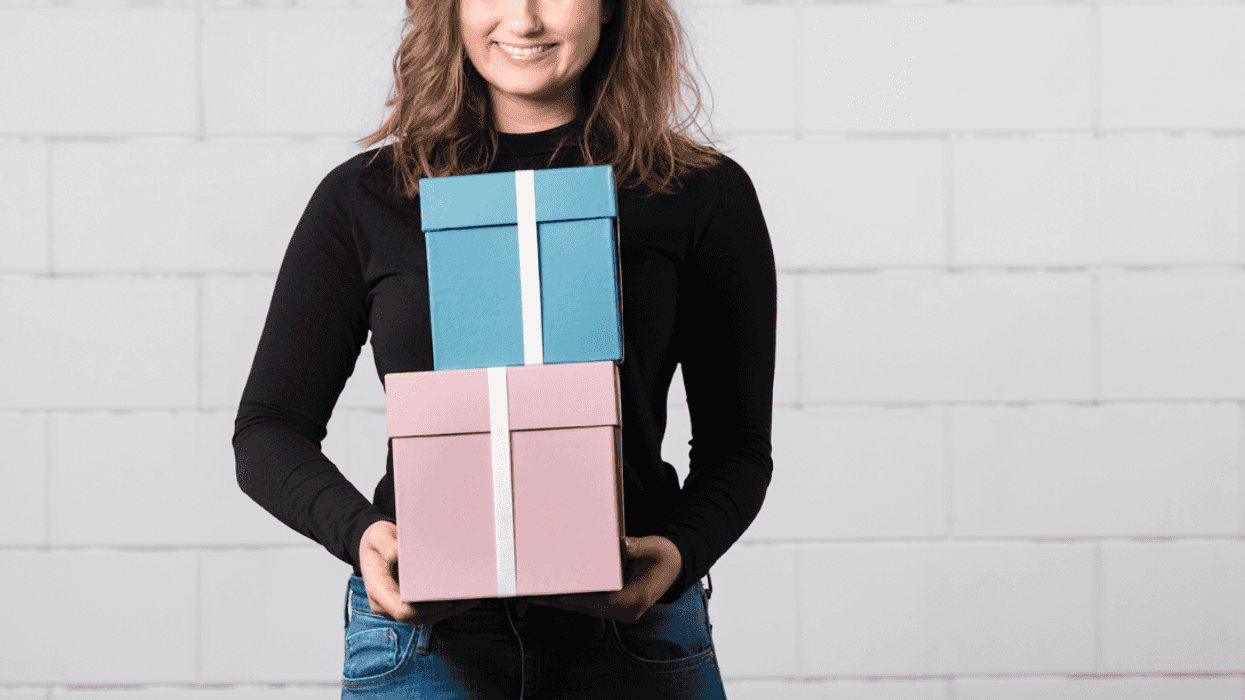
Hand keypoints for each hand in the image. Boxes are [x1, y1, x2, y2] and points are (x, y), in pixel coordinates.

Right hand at [357, 520, 481, 624]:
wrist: (375, 545)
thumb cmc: (377, 540)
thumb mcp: (378, 536)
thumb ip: (386, 546)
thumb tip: (398, 555)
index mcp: (378, 591)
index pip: (402, 611)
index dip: (424, 610)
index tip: (445, 601)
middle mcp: (387, 604)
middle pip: (419, 616)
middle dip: (445, 609)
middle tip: (468, 598)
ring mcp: (398, 605)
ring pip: (426, 616)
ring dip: (450, 609)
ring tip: (472, 598)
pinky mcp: (409, 602)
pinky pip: (428, 610)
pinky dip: (446, 605)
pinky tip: (464, 597)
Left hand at [528, 535, 682, 622]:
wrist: (676, 567)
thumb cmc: (664, 555)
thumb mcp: (654, 547)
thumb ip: (637, 547)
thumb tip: (621, 544)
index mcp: (636, 598)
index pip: (603, 601)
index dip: (580, 599)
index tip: (559, 596)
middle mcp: (627, 610)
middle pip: (589, 609)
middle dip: (563, 603)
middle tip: (536, 598)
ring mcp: (623, 612)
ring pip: (587, 610)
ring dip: (565, 604)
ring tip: (539, 599)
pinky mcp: (618, 609)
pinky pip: (592, 607)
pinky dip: (575, 602)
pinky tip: (557, 597)